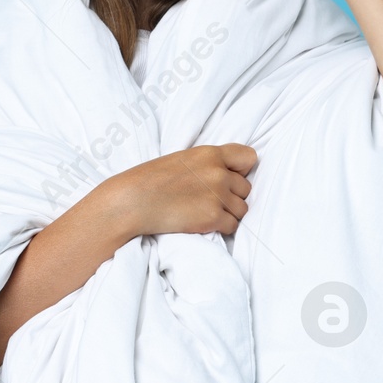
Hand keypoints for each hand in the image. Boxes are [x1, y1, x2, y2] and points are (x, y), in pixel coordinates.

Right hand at [108, 144, 257, 237]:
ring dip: (228, 214)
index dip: (242, 171)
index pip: (249, 158)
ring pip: (242, 209)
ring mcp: (217, 196)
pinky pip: (232, 226)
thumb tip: (229, 174)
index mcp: (211, 153)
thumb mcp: (183, 159)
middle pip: (246, 188)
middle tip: (210, 201)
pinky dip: (221, 228)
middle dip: (232, 196)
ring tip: (206, 213)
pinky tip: (204, 224)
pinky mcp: (212, 218)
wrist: (133, 201)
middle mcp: (218, 173)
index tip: (230, 178)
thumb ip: (208, 163)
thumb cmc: (152, 180)